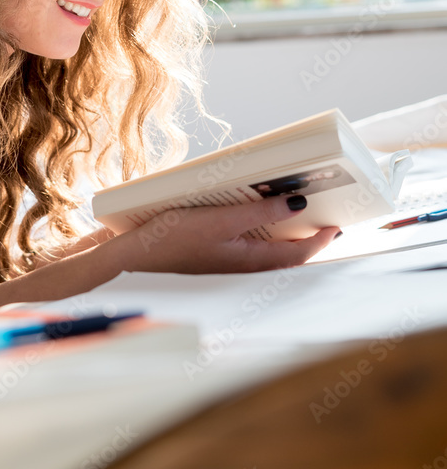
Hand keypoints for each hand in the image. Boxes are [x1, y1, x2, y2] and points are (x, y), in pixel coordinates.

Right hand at [111, 195, 340, 274]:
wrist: (128, 258)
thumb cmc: (171, 241)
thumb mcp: (220, 220)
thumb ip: (260, 212)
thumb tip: (298, 204)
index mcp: (249, 262)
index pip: (298, 255)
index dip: (321, 240)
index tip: (338, 224)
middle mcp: (241, 264)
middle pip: (285, 253)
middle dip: (306, 236)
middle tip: (322, 214)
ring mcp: (225, 259)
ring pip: (265, 247)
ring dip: (282, 231)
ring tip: (293, 208)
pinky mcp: (210, 250)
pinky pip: (244, 241)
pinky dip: (256, 227)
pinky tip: (249, 210)